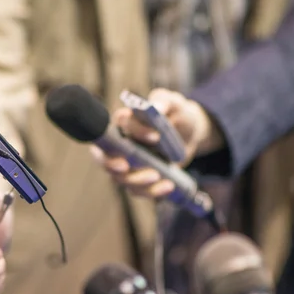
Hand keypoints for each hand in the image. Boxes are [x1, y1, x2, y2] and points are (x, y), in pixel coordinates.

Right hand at [91, 88, 222, 198]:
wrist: (190, 134)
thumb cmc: (177, 114)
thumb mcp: (175, 103)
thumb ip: (165, 101)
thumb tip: (155, 107)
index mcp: (125, 122)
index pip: (119, 124)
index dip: (134, 131)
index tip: (155, 136)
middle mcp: (119, 144)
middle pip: (103, 156)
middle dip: (110, 163)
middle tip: (125, 166)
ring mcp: (127, 164)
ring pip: (119, 178)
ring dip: (136, 180)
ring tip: (157, 176)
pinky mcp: (138, 178)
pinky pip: (137, 190)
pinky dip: (151, 191)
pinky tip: (168, 186)